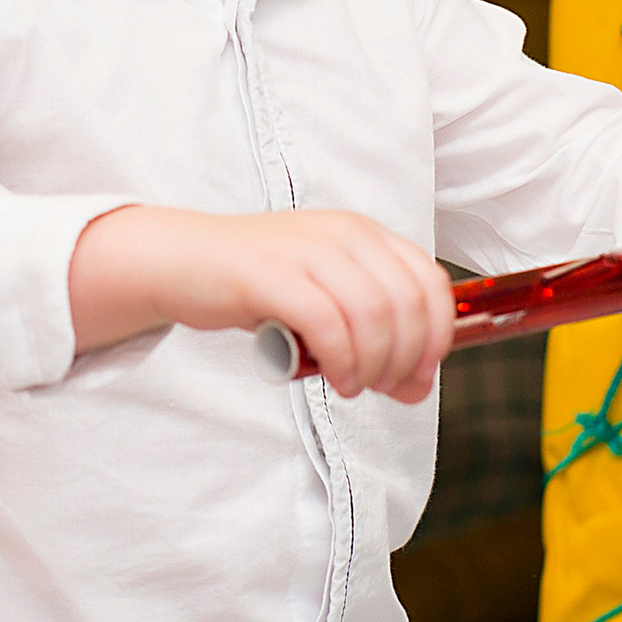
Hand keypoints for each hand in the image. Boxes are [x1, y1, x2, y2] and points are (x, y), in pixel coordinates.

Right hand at [72, 206, 453, 402]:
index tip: (417, 375)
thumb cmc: (260, 289)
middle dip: (406, 359)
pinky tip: (336, 381)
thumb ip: (373, 337)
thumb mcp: (327, 301)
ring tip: (354, 386)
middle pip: (407, 303)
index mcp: (364, 234)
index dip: (436, 337)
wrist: (185, 262)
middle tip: (383, 388)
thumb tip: (415, 387)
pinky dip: (342, 360)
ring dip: (374, 364)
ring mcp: (307, 249)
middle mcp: (343, 233)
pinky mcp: (271, 273)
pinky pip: (327, 322)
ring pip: (373, 313)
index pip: (429, 283)